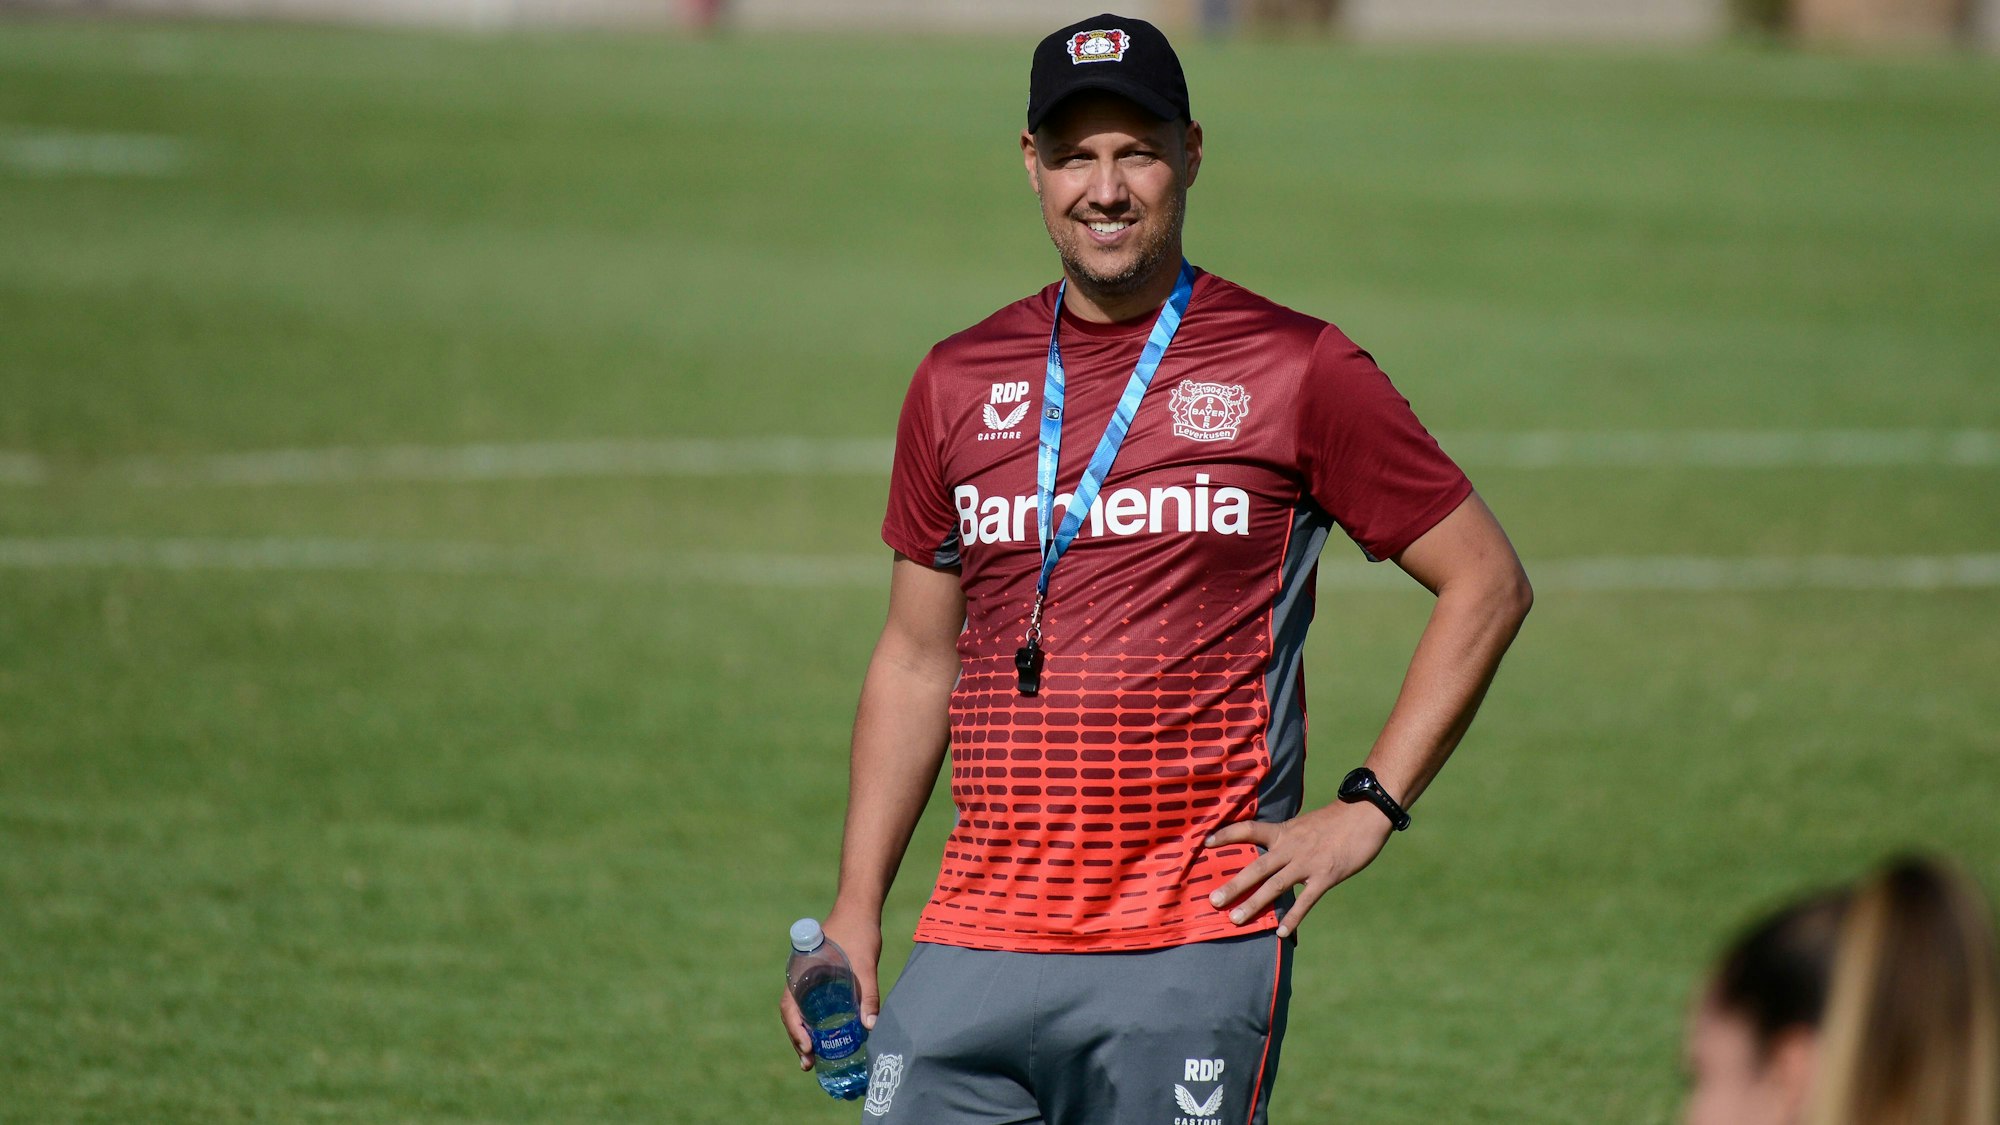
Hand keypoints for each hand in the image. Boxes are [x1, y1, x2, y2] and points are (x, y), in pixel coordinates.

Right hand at [778, 909, 882, 1071]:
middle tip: (808, 1063)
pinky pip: (811, 1004)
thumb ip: (868, 994)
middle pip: (793, 1014)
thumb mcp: (865, 964)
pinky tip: (824, 1037)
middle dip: (798, 1040)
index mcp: (802, 972)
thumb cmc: (859, 932)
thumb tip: (871, 1026)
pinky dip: (814, 1023)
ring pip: (800, 1012)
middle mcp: (801, 977)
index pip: (790, 1007)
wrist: (859, 908)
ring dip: (804, 1035)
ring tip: (812, 1060)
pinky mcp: (820, 979)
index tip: (807, 1047)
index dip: (795, 1030)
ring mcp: (809, 979)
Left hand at [1202, 801, 1394, 937]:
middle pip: (1256, 867)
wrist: (1365, 813)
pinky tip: (1280, 933)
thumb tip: (1273, 853)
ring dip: (1255, 904)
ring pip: (1275, 886)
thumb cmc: (1335, 821)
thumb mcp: (1304, 824)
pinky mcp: (1326, 876)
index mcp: (1283, 832)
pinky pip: (1306, 901)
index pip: (1248, 829)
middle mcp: (1290, 847)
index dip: (1227, 834)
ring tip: (1236, 920)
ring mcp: (1307, 863)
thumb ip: (1287, 839)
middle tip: (1213, 901)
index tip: (1206, 843)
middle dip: (1233, 885)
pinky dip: (1292, 918)